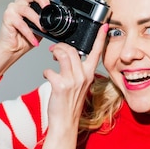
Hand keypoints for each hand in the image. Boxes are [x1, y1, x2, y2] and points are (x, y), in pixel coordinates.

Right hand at [0, 0, 57, 82]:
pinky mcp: (8, 17)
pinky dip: (29, 33)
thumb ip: (49, 18)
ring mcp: (13, 8)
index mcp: (31, 1)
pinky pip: (21, 23)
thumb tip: (63, 17)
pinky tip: (34, 40)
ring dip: (37, 21)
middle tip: (48, 9)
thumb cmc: (28, 35)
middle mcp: (22, 1)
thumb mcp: (43, 25)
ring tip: (43, 30)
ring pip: (27, 9)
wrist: (14, 48)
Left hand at [34, 22, 108, 148]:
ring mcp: (73, 81)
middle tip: (55, 50)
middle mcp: (83, 76)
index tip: (103, 25)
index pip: (97, 52)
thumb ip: (78, 71)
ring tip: (52, 58)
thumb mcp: (79, 85)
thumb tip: (70, 57)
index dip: (100, 37)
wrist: (65, 123)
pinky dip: (46, 71)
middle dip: (62, 46)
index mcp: (89, 74)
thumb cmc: (70, 104)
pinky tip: (46, 75)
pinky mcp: (61, 86)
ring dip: (54, 53)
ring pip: (63, 55)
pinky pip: (50, 70)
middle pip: (73, 50)